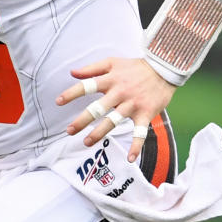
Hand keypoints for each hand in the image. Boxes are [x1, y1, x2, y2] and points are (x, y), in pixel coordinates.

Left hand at [56, 57, 176, 162]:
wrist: (163, 68)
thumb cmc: (134, 67)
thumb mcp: (112, 62)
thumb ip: (92, 68)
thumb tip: (72, 73)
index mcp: (110, 80)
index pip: (87, 86)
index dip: (72, 93)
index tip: (58, 102)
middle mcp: (119, 93)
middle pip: (98, 108)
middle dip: (82, 120)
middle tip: (69, 131)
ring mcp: (132, 104)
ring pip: (114, 121)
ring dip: (99, 133)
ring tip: (86, 142)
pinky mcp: (146, 114)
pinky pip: (141, 132)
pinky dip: (136, 146)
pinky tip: (130, 158)